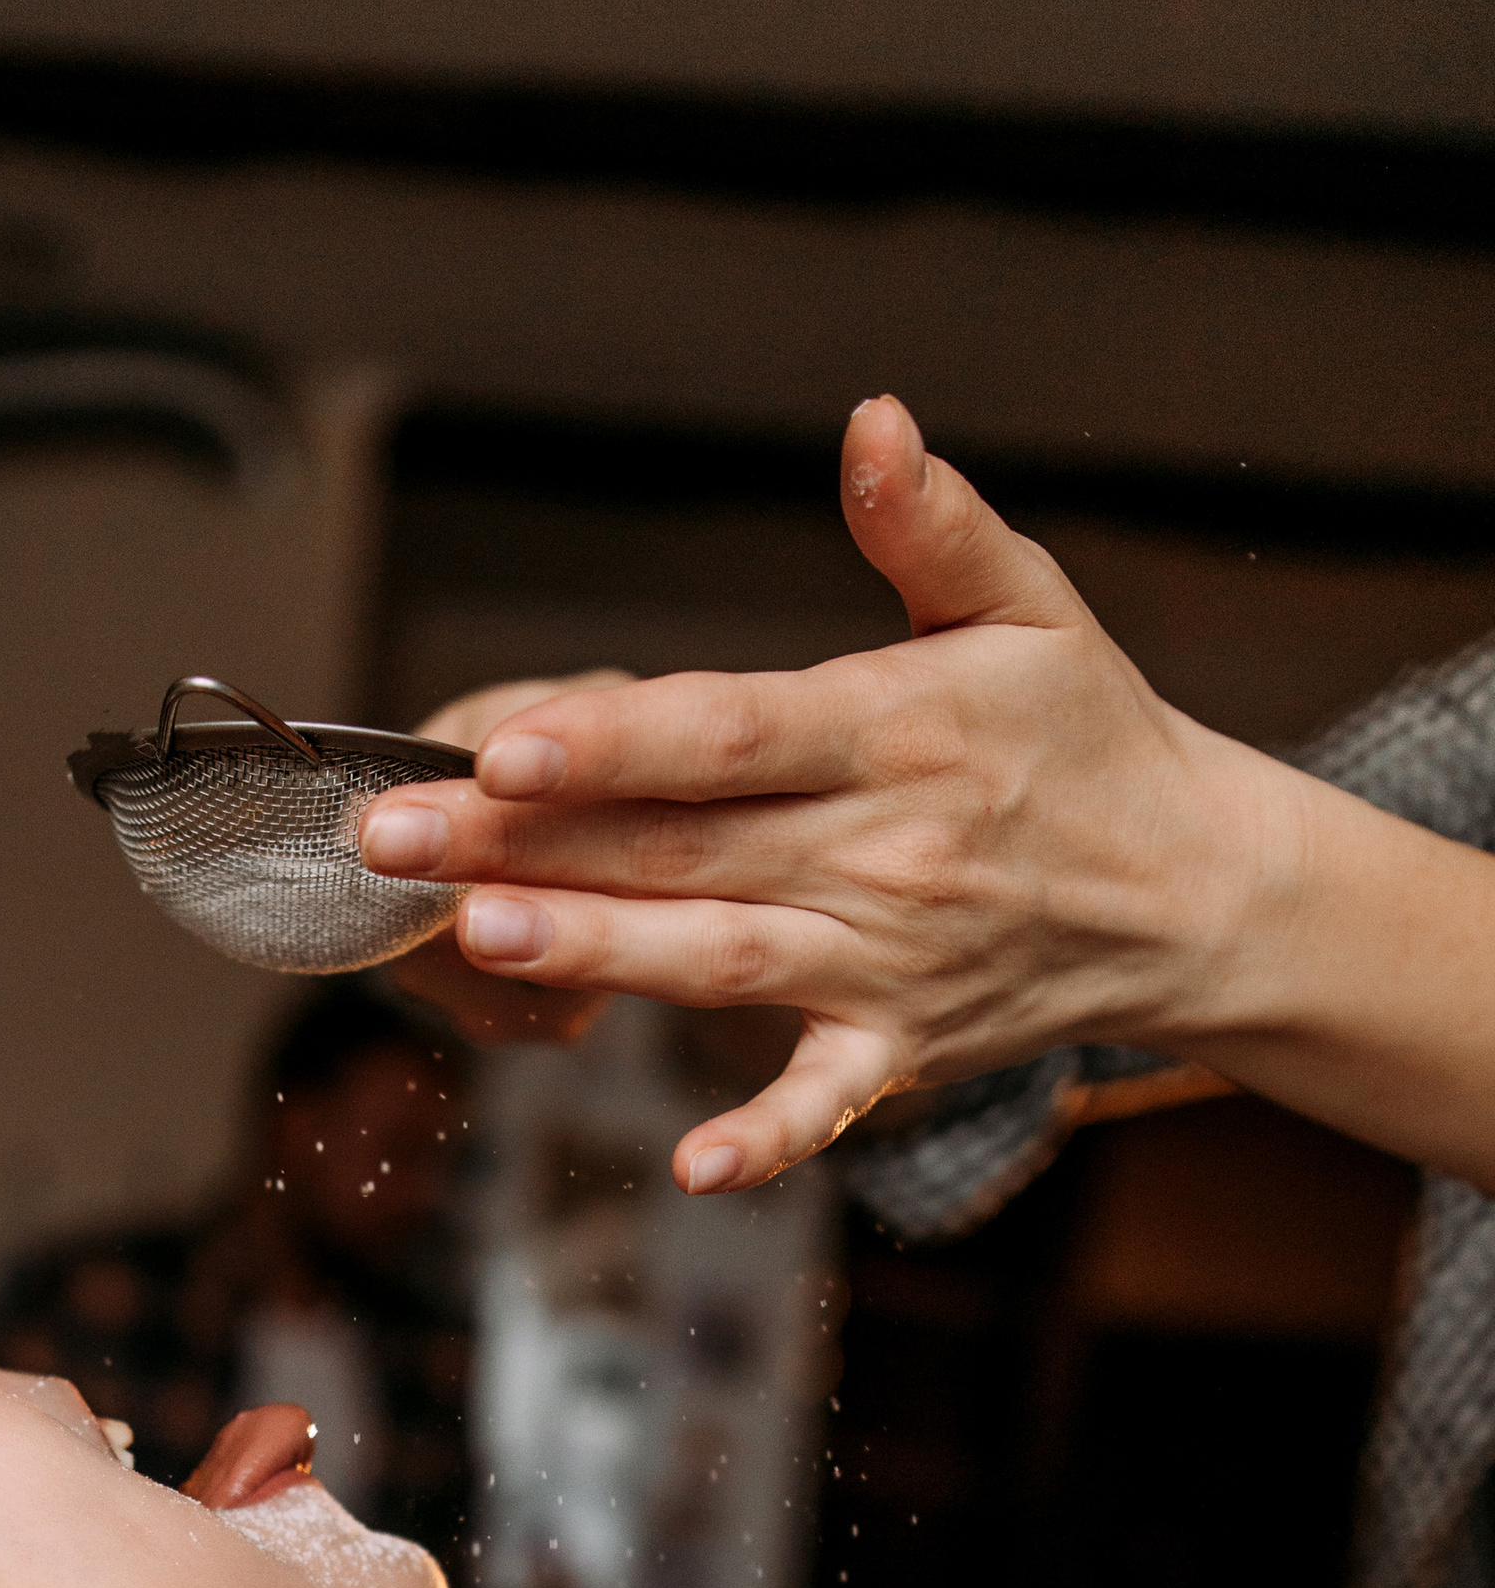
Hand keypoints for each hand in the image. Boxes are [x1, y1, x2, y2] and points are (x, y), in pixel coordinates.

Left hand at [366, 400, 1283, 1189]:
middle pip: (680, 846)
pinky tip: (693, 1162)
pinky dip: (769, 1137)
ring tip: (476, 937)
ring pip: (717, 958)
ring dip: (597, 953)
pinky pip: (827, 1102)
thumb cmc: (1087, 737)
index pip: (729, 733)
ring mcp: (887, 961)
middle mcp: (883, 852)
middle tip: (394, 842)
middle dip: (527, 844)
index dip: (613, 740)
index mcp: (898, 731)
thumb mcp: (1029, 605)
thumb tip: (872, 425)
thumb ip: (931, 526)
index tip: (503, 742)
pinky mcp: (901, 1049)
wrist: (1191, 890)